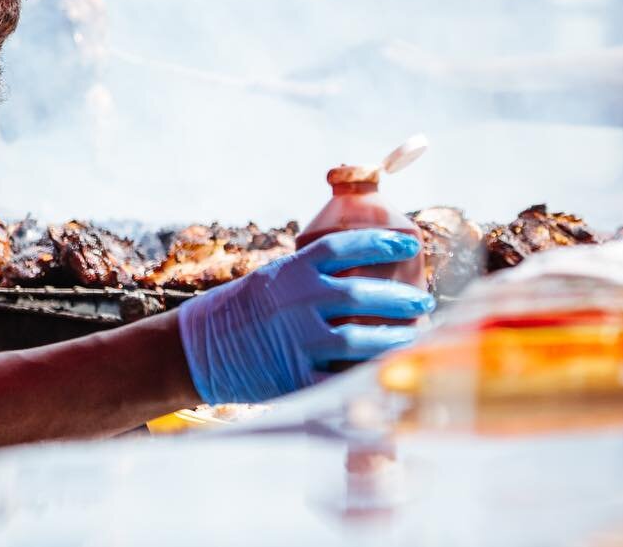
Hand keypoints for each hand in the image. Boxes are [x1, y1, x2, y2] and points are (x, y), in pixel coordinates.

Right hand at [175, 229, 434, 402]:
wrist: (199, 348)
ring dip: (394, 340)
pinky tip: (390, 374)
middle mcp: (294, 302)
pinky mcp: (293, 378)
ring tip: (416, 338)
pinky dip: (369, 379)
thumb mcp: (271, 280)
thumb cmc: (243, 310)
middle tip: (422, 301)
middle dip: (400, 299)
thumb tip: (365, 270)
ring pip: (360, 341)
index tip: (408, 242)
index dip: (380, 242)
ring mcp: (294, 341)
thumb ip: (311, 276)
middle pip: (361, 296)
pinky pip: (341, 380)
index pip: (343, 247)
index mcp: (289, 271)